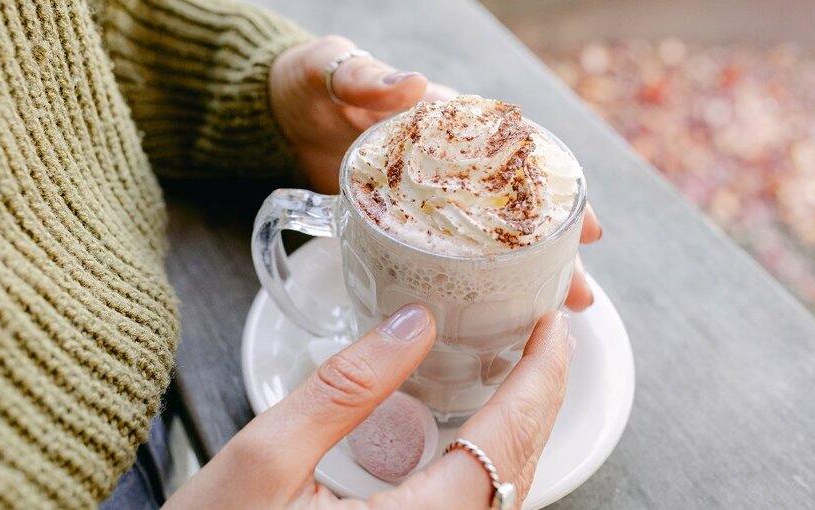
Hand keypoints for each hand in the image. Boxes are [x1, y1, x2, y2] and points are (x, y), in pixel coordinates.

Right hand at [164, 306, 571, 509]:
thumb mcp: (264, 459)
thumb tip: (414, 322)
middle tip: (547, 336)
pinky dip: (494, 460)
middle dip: (542, 397)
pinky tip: (484, 430)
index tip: (550, 327)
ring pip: (504, 496)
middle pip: (517, 472)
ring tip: (526, 371)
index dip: (537, 381)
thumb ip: (345, 388)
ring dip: (523, 429)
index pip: (503, 446)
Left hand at [269, 35, 602, 310]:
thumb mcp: (334, 70)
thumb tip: (413, 83)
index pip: (512, 152)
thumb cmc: (309, 83)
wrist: (272, 114)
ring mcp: (421, 194)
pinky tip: (491, 306)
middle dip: (548, 247)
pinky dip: (465, 276)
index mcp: (443, 119)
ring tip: (553, 308)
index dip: (552, 188)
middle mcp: (443, 160)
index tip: (584, 221)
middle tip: (580, 288)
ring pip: (480, 235)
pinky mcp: (394, 220)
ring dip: (517, 271)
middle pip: (508, 205)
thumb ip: (367, 76)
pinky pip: (438, 250)